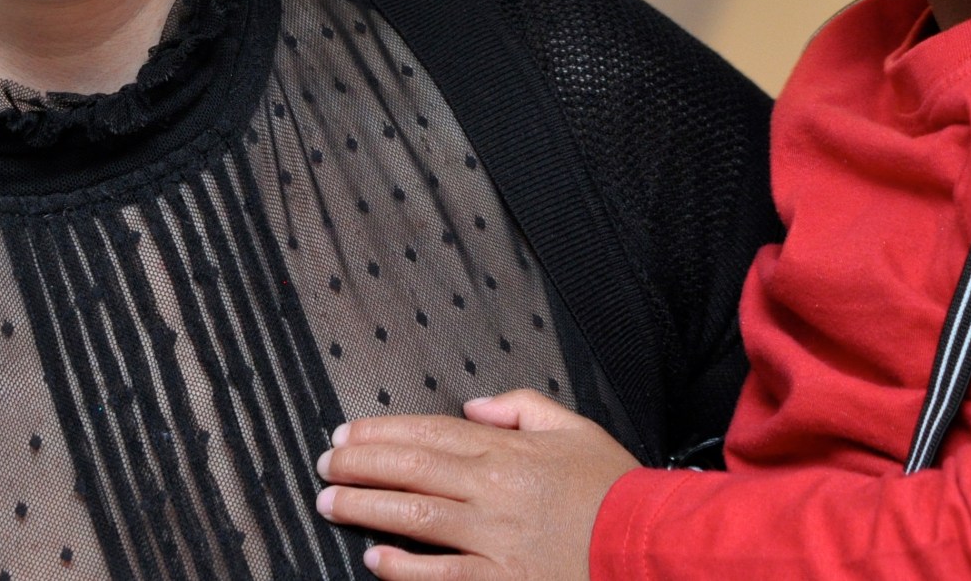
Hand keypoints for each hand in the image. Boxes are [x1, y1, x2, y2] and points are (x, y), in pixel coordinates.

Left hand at [316, 389, 638, 580]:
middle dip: (359, 464)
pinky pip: (438, 575)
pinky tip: (374, 558)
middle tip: (324, 464)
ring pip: (412, 517)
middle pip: (410, 470)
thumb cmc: (611, 492)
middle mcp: (493, 492)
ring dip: (364, 507)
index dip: (381, 432)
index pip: (429, 434)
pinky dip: (402, 567)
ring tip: (330, 502)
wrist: (646, 547)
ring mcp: (492, 540)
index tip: (347, 433)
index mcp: (509, 451)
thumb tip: (473, 406)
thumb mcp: (574, 428)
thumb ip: (521, 407)